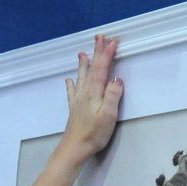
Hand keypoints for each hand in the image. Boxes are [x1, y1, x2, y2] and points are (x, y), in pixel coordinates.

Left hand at [61, 34, 124, 159]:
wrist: (74, 147)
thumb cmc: (94, 133)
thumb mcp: (108, 114)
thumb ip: (112, 95)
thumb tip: (117, 78)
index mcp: (94, 92)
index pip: (102, 69)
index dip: (107, 54)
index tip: (113, 41)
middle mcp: (84, 92)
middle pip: (91, 68)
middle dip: (96, 52)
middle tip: (99, 37)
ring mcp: (77, 100)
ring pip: (82, 77)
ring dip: (84, 64)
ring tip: (82, 52)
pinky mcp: (74, 108)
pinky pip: (72, 91)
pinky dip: (72, 83)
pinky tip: (69, 80)